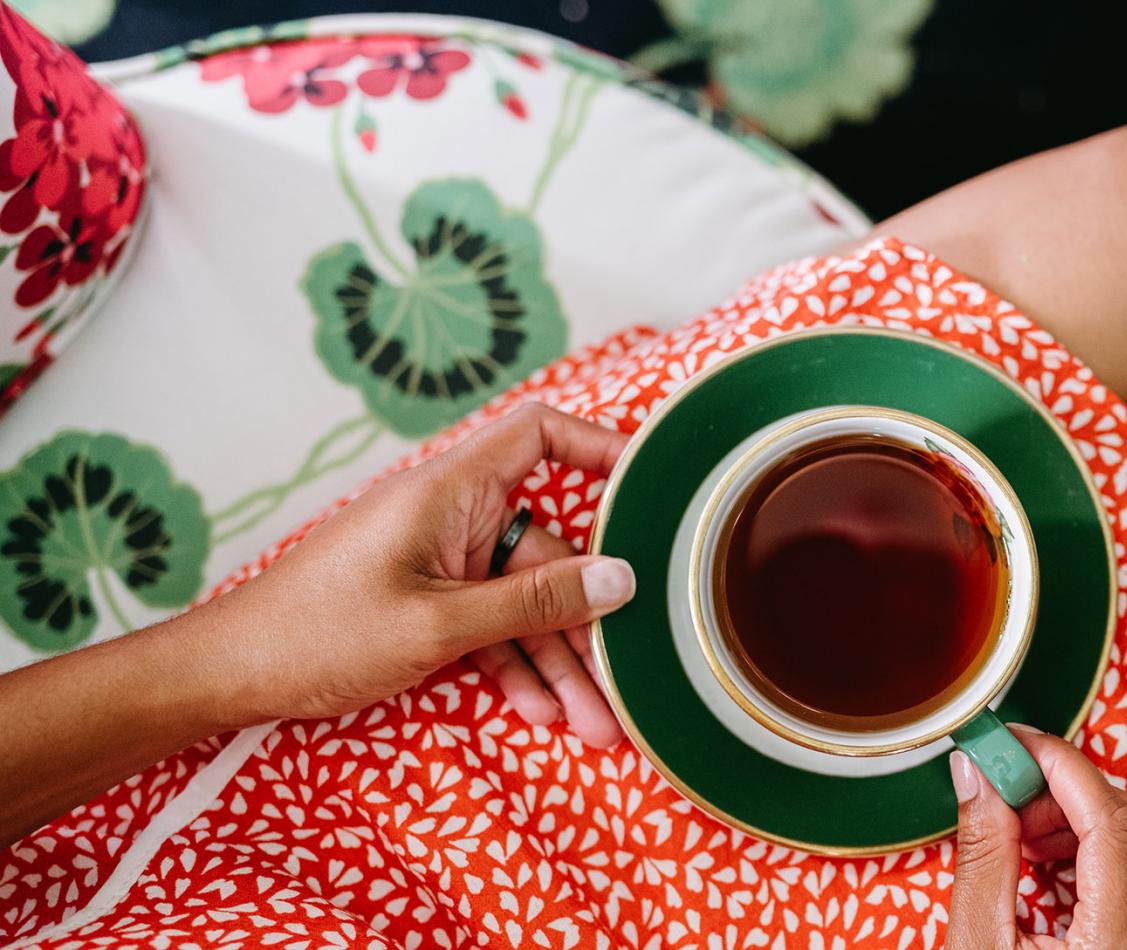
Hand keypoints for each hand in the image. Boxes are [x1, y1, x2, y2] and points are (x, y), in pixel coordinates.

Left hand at [209, 404, 636, 745]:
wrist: (229, 675)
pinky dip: (516, 665)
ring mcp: (440, 560)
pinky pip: (491, 624)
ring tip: (597, 726)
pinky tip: (545, 713)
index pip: (540, 435)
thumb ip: (534, 602)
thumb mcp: (439, 625)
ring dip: (559, 662)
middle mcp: (452, 515)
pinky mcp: (426, 600)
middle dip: (588, 620)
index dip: (601, 446)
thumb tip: (622, 578)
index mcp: (451, 490)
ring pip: (524, 601)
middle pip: (548, 550)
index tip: (654, 484)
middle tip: (631, 676)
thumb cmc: (319, 634)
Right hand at [946, 726, 1126, 948]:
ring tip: (1042, 844)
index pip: (1111, 824)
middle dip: (1079, 797)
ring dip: (1109, 824)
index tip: (1021, 745)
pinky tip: (1076, 870)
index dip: (1063, 768)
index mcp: (1116, 948)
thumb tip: (979, 775)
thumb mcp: (976, 945)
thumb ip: (984, 857)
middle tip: (1017, 805)